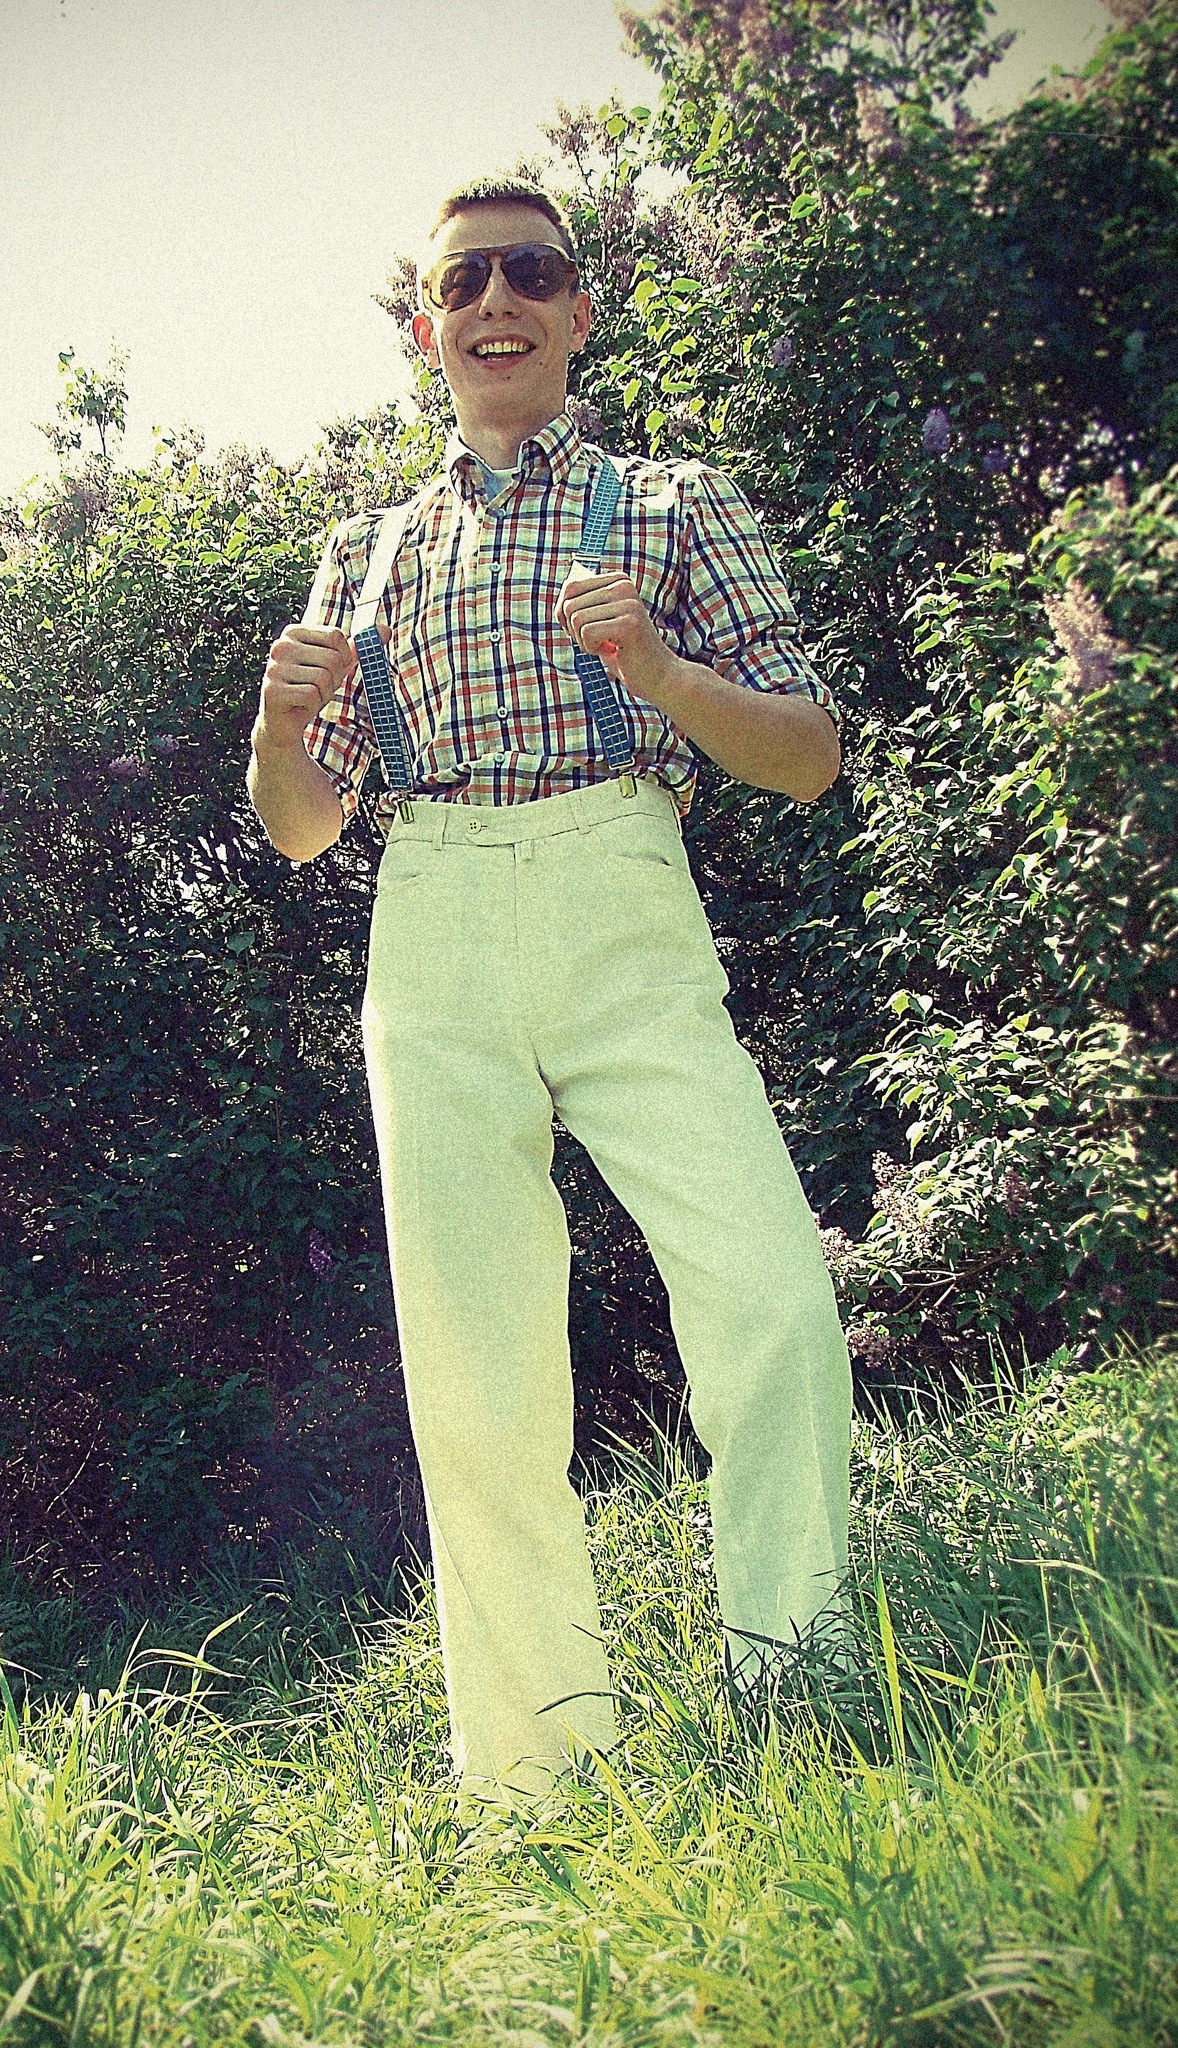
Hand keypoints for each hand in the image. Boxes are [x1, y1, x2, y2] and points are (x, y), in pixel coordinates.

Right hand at [254, 622, 382, 754]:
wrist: (283, 723)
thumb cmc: (310, 689)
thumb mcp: (335, 667)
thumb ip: (357, 648)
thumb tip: (386, 630)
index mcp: (293, 633)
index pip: (336, 636)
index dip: (343, 657)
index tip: (328, 670)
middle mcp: (280, 646)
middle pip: (332, 658)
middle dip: (333, 679)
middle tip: (316, 688)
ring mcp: (274, 668)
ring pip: (323, 678)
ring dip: (323, 694)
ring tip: (308, 697)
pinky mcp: (273, 691)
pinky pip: (311, 695)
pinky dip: (312, 705)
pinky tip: (300, 706)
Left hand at [556, 568, 677, 705]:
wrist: (658, 676)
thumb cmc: (624, 651)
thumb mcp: (601, 621)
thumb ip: (584, 602)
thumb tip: (565, 589)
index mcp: (618, 580)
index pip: (570, 587)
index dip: (565, 615)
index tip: (586, 629)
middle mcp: (624, 586)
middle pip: (569, 604)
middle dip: (574, 630)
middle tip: (599, 641)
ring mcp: (628, 603)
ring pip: (576, 619)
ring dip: (584, 641)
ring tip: (608, 646)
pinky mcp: (629, 624)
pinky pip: (586, 633)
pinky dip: (592, 649)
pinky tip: (613, 651)